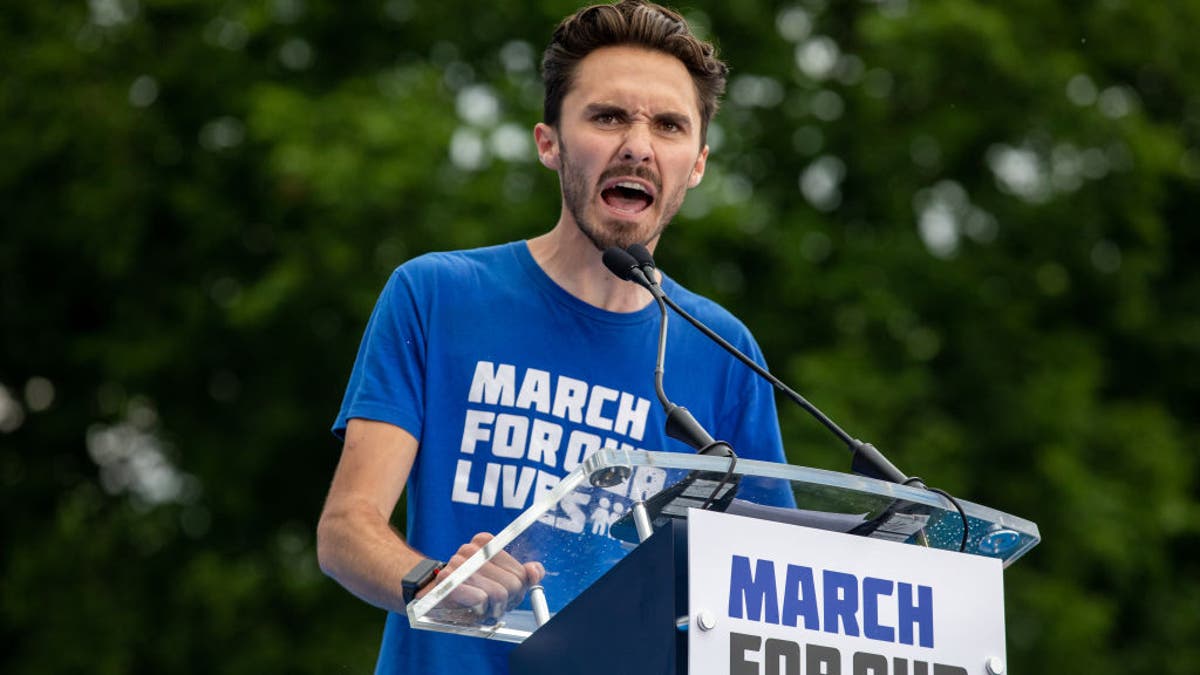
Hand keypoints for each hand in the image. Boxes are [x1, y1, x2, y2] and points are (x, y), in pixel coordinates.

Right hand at [417, 532, 545, 624]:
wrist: (437, 597)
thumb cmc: (474, 589)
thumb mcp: (502, 581)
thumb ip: (523, 575)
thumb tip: (536, 570)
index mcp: (486, 542)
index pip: (521, 572)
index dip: (517, 589)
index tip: (506, 593)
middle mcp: (471, 549)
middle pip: (513, 583)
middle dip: (507, 600)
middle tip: (494, 603)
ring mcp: (459, 564)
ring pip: (498, 593)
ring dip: (493, 608)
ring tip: (482, 606)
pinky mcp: (449, 582)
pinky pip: (481, 599)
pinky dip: (480, 610)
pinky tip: (471, 608)